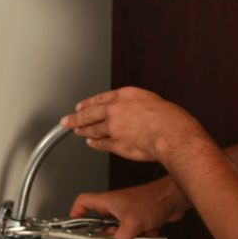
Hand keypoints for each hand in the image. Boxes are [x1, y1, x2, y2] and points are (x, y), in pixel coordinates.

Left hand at [60, 87, 207, 163]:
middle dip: (75, 117)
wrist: (171, 133)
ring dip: (82, 130)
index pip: (100, 98)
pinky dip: (94, 143)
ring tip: (76, 131)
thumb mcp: (152, 101)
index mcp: (125, 95)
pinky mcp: (116, 144)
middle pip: (89, 113)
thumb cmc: (169, 118)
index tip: (81, 106)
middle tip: (66, 120)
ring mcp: (114, 127)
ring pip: (92, 129)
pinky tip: (90, 143)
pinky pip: (101, 144)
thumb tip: (133, 111)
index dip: (88, 103)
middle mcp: (116, 110)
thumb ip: (137, 105)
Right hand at [69, 176, 191, 238]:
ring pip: (118, 231)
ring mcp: (126, 213)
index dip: (75, 214)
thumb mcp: (132, 224)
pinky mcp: (138, 219)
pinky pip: (132, 233)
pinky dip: (140, 235)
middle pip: (100, 224)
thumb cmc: (154, 200)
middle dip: (108, 235)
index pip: (82, 203)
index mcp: (107, 201)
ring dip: (128, 237)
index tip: (74, 227)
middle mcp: (115, 206)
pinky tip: (149, 231)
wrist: (174, 198)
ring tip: (137, 234)